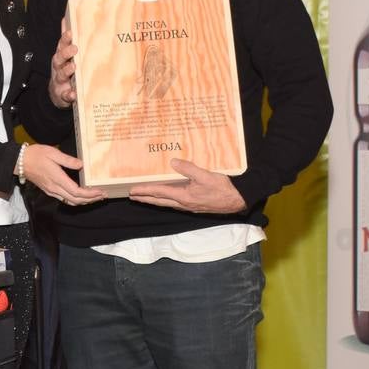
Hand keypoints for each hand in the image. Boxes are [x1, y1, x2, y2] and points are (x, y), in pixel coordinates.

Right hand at [20, 143, 102, 205]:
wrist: (20, 162)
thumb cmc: (35, 155)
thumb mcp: (53, 153)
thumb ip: (68, 160)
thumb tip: (81, 164)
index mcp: (57, 179)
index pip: (77, 192)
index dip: (90, 194)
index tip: (100, 191)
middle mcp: (55, 188)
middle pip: (76, 200)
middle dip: (91, 200)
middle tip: (103, 195)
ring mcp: (51, 191)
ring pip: (71, 201)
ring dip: (84, 201)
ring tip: (95, 197)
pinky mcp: (49, 191)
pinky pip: (65, 199)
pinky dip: (76, 200)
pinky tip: (81, 196)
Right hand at [49, 19, 76, 106]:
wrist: (57, 94)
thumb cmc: (64, 70)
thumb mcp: (64, 54)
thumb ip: (65, 40)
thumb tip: (66, 19)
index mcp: (60, 57)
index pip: (61, 46)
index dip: (65, 39)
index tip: (70, 32)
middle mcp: (58, 68)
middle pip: (59, 59)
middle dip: (66, 53)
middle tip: (74, 48)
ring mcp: (60, 81)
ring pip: (62, 74)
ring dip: (67, 70)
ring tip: (73, 67)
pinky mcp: (63, 94)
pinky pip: (66, 95)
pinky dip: (69, 94)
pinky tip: (73, 94)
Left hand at [128, 158, 246, 214]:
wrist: (236, 200)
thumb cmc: (222, 189)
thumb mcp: (206, 175)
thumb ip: (189, 169)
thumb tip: (173, 162)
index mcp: (184, 197)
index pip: (159, 193)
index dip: (145, 191)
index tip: (133, 190)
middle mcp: (183, 203)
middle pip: (159, 201)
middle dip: (145, 198)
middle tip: (132, 196)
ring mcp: (188, 206)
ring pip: (166, 203)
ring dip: (154, 200)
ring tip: (144, 197)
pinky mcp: (194, 205)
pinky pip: (174, 202)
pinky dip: (165, 200)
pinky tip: (165, 197)